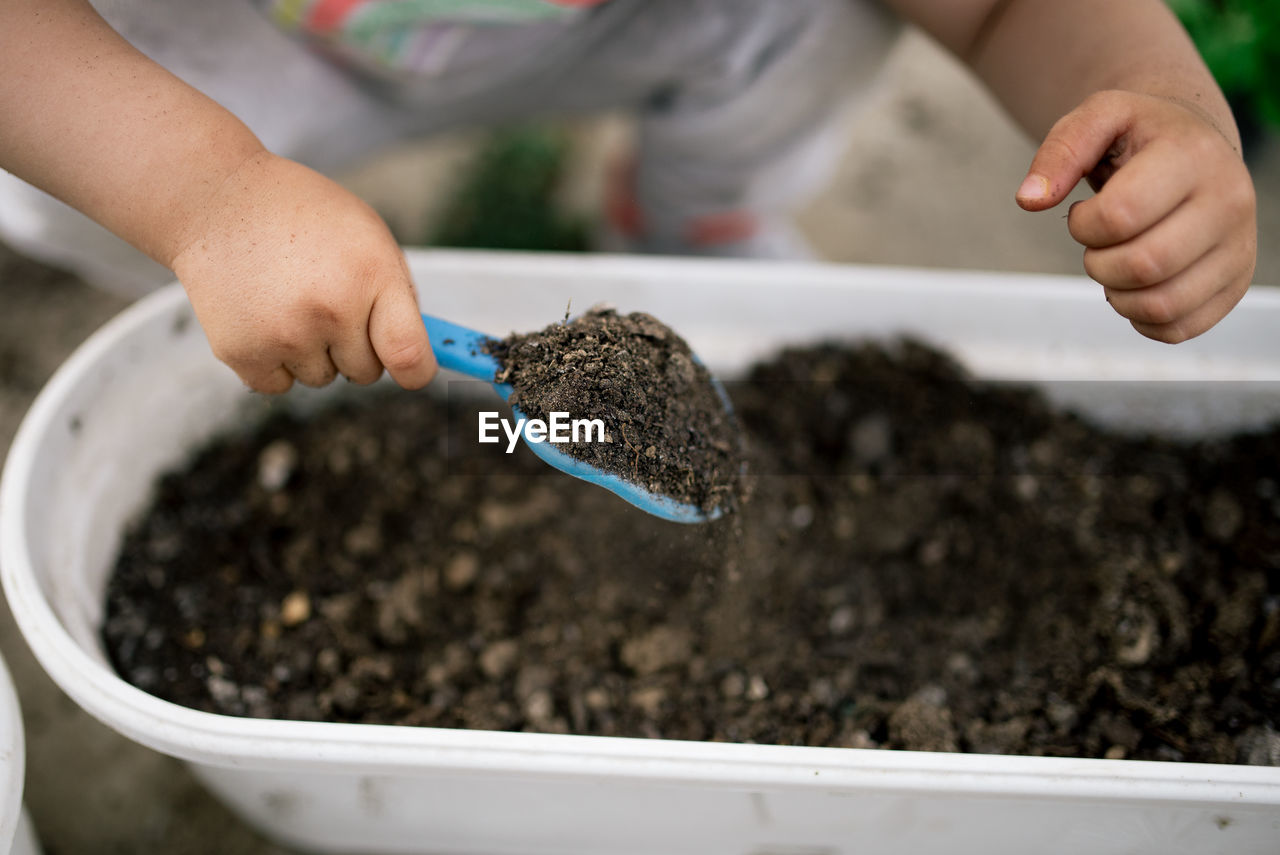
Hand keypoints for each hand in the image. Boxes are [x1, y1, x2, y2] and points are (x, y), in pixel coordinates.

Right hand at [169, 152, 435, 392]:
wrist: (218, 199)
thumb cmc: (306, 219)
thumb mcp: (368, 236)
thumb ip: (397, 297)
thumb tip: (418, 360)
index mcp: (371, 276)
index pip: (408, 354)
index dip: (415, 371)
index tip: (412, 371)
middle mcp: (330, 310)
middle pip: (366, 373)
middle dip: (355, 345)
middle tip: (326, 299)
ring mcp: (284, 334)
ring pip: (322, 379)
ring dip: (312, 352)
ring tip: (289, 300)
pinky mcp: (242, 352)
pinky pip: (280, 385)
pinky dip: (274, 361)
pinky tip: (263, 317)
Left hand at [1015, 90, 1256, 342]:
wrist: (1196, 147)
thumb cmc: (1140, 136)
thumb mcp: (1098, 118)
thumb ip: (1060, 152)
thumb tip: (1029, 200)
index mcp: (1193, 156)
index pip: (1120, 216)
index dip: (1083, 225)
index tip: (1083, 213)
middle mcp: (1230, 201)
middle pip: (1143, 266)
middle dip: (1098, 263)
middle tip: (1098, 244)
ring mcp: (1238, 247)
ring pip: (1162, 305)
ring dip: (1117, 295)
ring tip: (1117, 263)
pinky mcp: (1235, 284)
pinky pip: (1178, 328)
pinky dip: (1141, 318)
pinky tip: (1137, 286)